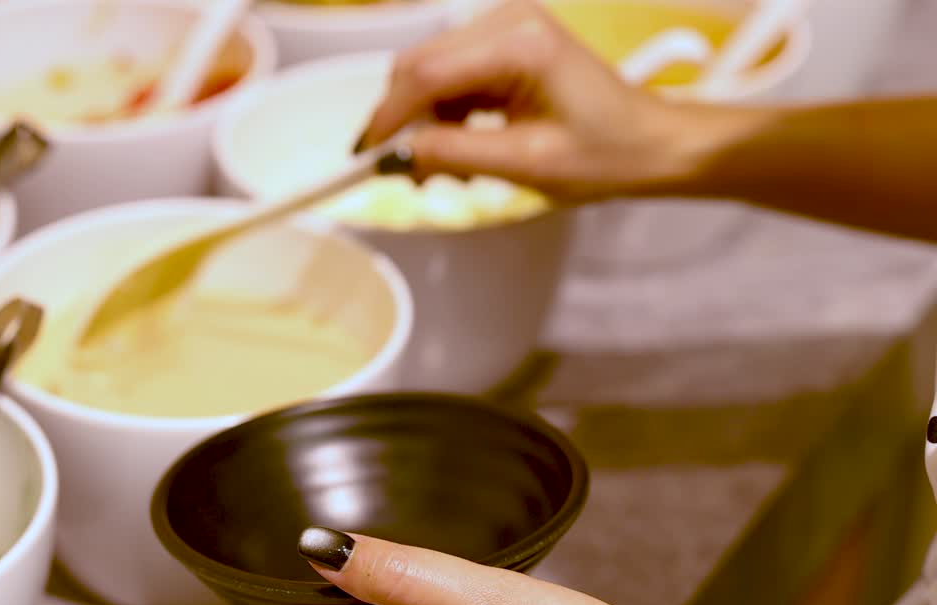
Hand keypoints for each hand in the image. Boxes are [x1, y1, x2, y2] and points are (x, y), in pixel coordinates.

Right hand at [358, 0, 701, 201]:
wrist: (652, 143)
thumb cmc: (605, 155)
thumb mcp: (524, 164)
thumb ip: (452, 154)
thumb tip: (393, 156)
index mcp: (519, 43)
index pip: (425, 72)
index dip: (386, 117)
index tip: (364, 157)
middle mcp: (508, 19)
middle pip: (420, 64)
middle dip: (404, 120)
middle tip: (406, 172)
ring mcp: (507, 25)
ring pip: (431, 70)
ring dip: (425, 120)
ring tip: (448, 169)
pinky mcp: (507, 41)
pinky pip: (453, 74)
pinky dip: (446, 113)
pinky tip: (463, 146)